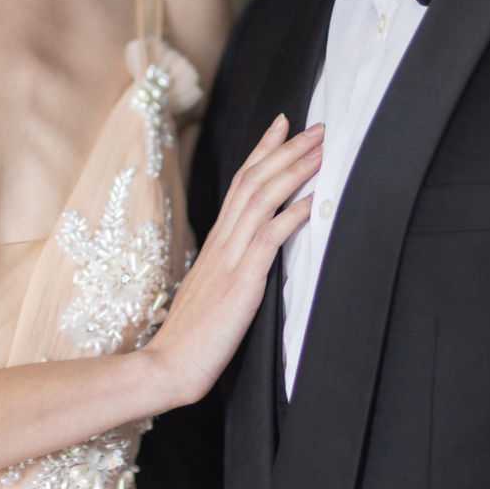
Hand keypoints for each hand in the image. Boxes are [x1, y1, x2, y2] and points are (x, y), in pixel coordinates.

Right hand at [147, 114, 321, 407]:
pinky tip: (311, 201)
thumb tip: (248, 253)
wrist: (169, 363)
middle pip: (253, 180)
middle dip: (286, 150)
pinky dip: (291, 216)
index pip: (240, 183)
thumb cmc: (190, 335)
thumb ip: (229, 265)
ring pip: (261, 200)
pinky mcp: (241, 282)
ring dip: (292, 171)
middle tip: (315, 126)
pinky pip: (268, 239)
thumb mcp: (211, 288)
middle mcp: (222, 242)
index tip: (282, 125)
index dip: (262, 151)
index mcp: (216, 242)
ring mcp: (230, 259)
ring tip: (320, 150)